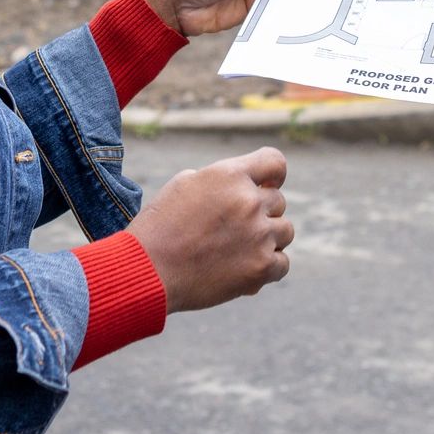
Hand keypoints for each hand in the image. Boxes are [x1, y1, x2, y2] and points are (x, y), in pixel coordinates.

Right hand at [127, 147, 293, 311]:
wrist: (147, 270)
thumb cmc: (159, 226)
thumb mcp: (184, 184)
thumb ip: (220, 180)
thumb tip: (244, 185)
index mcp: (230, 175)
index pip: (275, 163)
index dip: (273, 175)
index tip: (266, 185)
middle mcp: (249, 201)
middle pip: (279, 201)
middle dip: (261, 212)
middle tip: (235, 228)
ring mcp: (258, 235)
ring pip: (285, 231)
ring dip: (269, 238)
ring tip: (242, 248)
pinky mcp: (260, 268)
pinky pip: (282, 263)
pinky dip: (269, 267)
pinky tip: (248, 268)